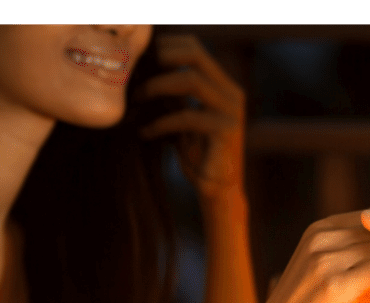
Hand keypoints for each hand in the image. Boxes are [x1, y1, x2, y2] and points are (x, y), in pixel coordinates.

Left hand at [140, 33, 245, 204]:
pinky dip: (161, 122)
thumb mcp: (183, 117)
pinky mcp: (226, 132)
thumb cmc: (197, 153)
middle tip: (138, 72)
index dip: (167, 45)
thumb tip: (143, 70)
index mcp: (223, 86)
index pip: (196, 49)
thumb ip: (174, 95)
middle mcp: (232, 94)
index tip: (141, 58)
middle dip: (163, 57)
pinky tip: (145, 132)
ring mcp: (231, 111)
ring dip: (157, 87)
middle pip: (197, 56)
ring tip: (137, 99)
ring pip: (191, 81)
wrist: (217, 189)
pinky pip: (187, 116)